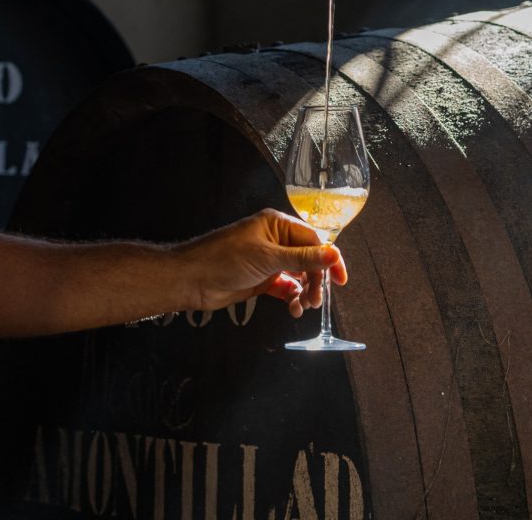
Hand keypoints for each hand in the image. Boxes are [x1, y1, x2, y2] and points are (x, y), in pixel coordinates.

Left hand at [179, 208, 347, 317]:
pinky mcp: (261, 279)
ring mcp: (268, 260)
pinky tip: (292, 307)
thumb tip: (334, 254)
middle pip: (308, 259)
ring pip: (298, 275)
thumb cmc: (224, 258)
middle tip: (316, 300)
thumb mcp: (268, 257)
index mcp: (277, 225)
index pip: (314, 240)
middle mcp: (275, 240)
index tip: (340, 279)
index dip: (329, 259)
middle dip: (315, 280)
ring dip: (304, 291)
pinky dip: (292, 297)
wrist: (191, 279)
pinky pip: (286, 287)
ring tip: (302, 306)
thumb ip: (302, 258)